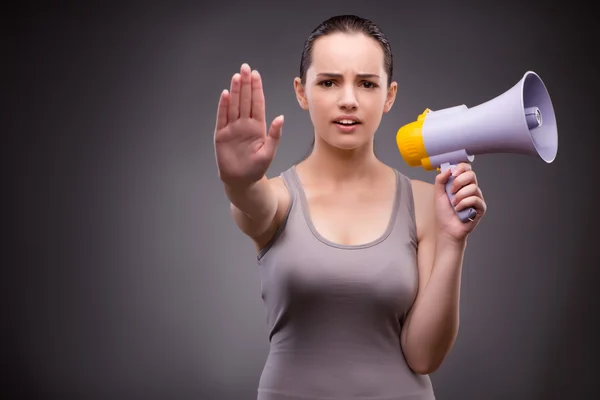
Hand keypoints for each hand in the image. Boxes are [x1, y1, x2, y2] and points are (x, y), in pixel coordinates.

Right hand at [214, 63, 283, 186]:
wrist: (241, 182)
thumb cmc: (256, 169)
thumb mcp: (269, 152)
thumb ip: (275, 135)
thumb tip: (281, 117)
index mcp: (257, 126)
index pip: (257, 103)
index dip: (256, 88)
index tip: (256, 74)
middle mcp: (244, 124)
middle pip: (245, 100)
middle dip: (245, 84)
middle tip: (245, 68)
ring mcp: (232, 128)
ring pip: (234, 105)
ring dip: (235, 91)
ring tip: (236, 77)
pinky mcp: (221, 135)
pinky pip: (222, 118)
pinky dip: (223, 106)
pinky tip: (225, 94)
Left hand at [434, 163, 486, 242]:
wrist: (446, 229)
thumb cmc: (443, 213)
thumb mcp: (438, 194)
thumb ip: (440, 180)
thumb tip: (448, 169)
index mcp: (461, 184)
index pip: (466, 169)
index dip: (461, 168)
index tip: (453, 174)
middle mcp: (470, 189)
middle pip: (471, 175)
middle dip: (459, 181)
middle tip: (451, 191)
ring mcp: (476, 198)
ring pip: (473, 188)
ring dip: (460, 196)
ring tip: (454, 204)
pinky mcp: (481, 207)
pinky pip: (476, 199)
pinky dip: (464, 204)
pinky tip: (459, 209)